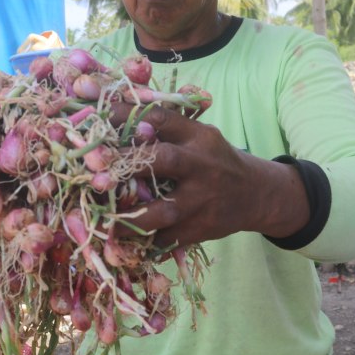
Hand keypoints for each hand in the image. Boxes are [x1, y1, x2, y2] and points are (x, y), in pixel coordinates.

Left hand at [113, 104, 310, 247]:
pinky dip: (146, 240)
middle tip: (97, 172)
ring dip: (131, 216)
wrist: (256, 194)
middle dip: (127, 164)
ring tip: (106, 219)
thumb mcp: (199, 137)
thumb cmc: (214, 160)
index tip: (99, 117)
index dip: (128, 116)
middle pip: (162, 160)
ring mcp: (203, 199)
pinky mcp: (203, 227)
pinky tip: (128, 240)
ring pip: (164, 210)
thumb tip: (116, 115)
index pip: (161, 118)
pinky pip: (168, 237)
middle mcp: (201, 165)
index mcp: (198, 136)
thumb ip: (166, 130)